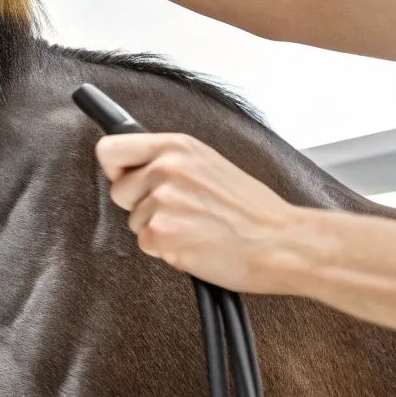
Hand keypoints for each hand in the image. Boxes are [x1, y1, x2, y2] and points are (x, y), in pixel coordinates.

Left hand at [96, 132, 303, 293]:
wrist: (286, 244)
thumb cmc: (254, 211)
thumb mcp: (210, 164)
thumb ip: (169, 161)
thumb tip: (131, 167)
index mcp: (177, 146)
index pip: (109, 149)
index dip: (116, 169)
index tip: (128, 179)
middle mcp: (166, 168)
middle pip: (118, 192)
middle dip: (142, 205)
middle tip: (182, 212)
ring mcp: (162, 201)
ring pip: (134, 221)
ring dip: (158, 229)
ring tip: (197, 228)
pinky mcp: (162, 233)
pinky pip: (146, 244)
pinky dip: (167, 250)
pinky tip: (196, 244)